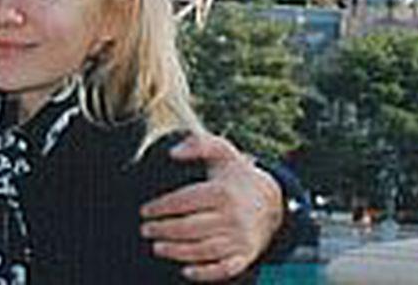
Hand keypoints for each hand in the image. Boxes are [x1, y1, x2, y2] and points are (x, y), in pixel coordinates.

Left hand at [139, 132, 282, 281]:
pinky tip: (186, 271)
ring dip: (176, 252)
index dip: (160, 207)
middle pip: (189, 228)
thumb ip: (198, 144)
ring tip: (157, 247)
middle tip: (145, 230)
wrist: (272, 201)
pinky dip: (205, 273)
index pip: (184, 201)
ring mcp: (240, 239)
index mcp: (223, 192)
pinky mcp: (245, 256)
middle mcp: (233, 217)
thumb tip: (173, 152)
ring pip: (203, 250)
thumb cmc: (237, 176)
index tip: (145, 211)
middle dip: (163, 230)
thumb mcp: (222, 152)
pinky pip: (224, 269)